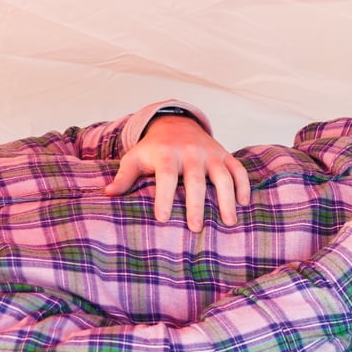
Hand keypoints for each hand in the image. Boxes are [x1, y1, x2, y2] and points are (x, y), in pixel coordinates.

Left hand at [105, 115, 251, 230]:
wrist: (177, 123)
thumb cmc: (153, 148)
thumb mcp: (135, 158)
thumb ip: (124, 176)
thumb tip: (107, 195)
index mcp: (166, 154)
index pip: (165, 176)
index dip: (164, 197)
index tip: (162, 218)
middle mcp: (190, 152)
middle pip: (195, 179)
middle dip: (196, 204)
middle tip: (196, 228)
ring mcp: (210, 153)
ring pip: (223, 175)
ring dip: (227, 198)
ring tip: (229, 222)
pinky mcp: (225, 155)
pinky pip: (238, 169)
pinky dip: (243, 185)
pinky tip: (244, 204)